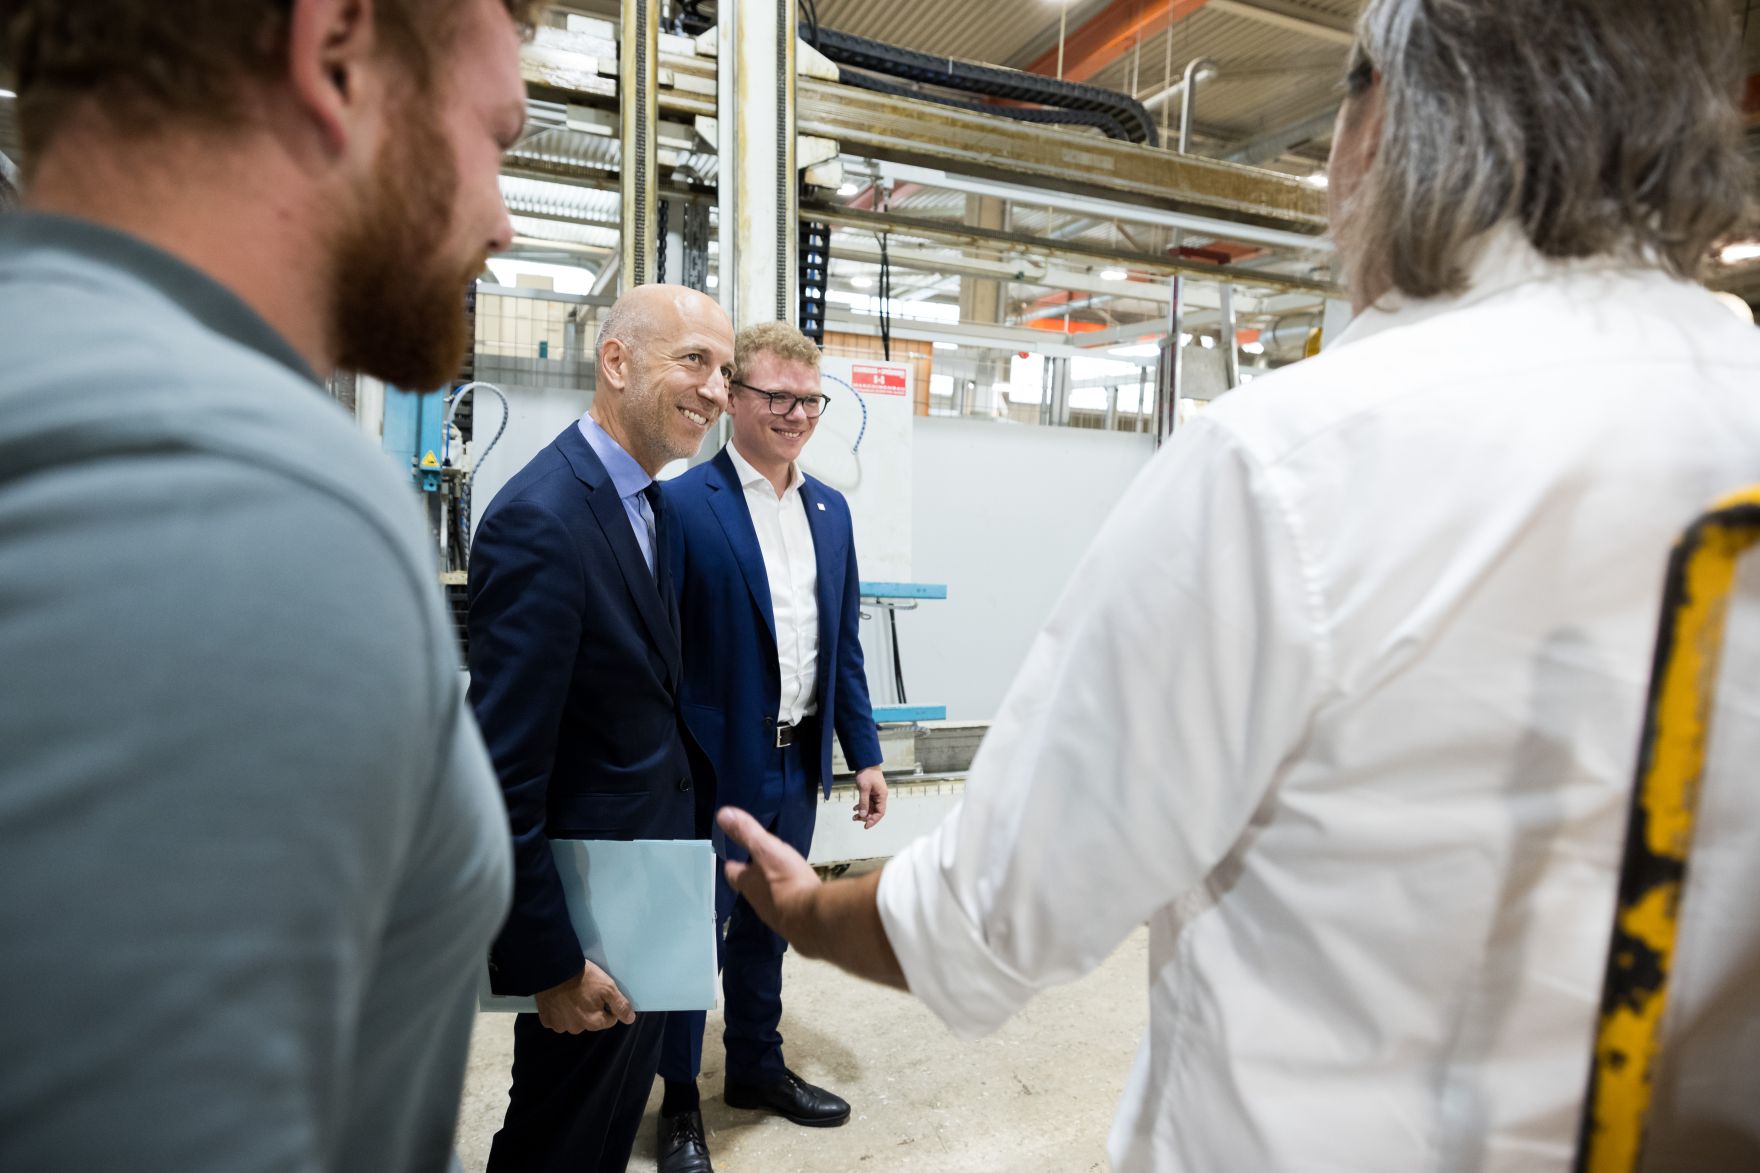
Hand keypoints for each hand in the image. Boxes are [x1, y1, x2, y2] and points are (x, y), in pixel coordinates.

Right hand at [532, 959, 634, 1033]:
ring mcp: (560, 1026)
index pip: (609, 1020)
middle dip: (591, 1010)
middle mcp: (577, 1029)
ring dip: (574, 1012)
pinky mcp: (547, 1020)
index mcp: (594, 1022)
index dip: (608, 1006)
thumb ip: (620, 1005)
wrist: (554, 970)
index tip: (601, 994)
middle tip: (586, 992)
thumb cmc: (583, 978)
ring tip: (572, 994)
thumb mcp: (608, 987)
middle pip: (591, 1022)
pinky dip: (559, 1012)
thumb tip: (629, 1019)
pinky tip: (560, 999)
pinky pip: (557, 1019)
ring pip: (573, 1021)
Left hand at [719, 806, 823, 950]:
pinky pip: (786, 910)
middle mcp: (756, 901)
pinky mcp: (793, 924)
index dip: (732, 866)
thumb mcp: (767, 849)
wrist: (811, 919)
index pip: (733, 873)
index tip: (732, 861)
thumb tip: (722, 814)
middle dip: (751, 879)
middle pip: (749, 888)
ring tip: (776, 882)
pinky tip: (797, 898)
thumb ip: (746, 832)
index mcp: (748, 882)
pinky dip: (788, 902)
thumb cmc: (787, 880)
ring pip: (767, 900)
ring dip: (769, 891)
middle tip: (756, 868)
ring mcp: (775, 915)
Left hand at [852, 766, 887, 828]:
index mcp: (882, 796)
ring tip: (854, 816)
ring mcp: (875, 794)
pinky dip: (861, 806)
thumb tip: (863, 815)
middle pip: (875, 811)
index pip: (880, 812)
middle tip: (856, 819)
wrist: (866, 762)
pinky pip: (867, 803)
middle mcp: (880, 796)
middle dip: (866, 817)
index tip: (866, 826)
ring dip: (863, 813)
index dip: (874, 820)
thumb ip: (864, 802)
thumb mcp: (864, 788)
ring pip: (870, 808)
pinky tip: (854, 808)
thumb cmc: (867, 774)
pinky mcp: (870, 792)